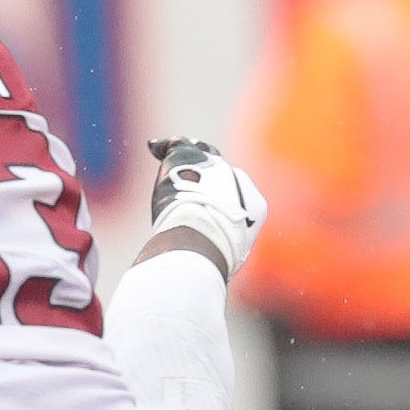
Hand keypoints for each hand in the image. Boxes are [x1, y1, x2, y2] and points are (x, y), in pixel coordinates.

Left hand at [142, 137, 266, 277]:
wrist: (202, 240)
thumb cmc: (212, 255)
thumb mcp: (226, 255)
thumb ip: (222, 248)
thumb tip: (214, 264)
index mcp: (255, 205)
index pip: (238, 191)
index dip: (219, 193)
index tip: (205, 198)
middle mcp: (239, 181)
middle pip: (222, 170)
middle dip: (208, 170)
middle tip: (191, 172)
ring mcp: (215, 166)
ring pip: (201, 153)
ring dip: (189, 155)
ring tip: (173, 153)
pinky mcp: (190, 157)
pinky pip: (176, 145)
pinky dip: (164, 146)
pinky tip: (153, 148)